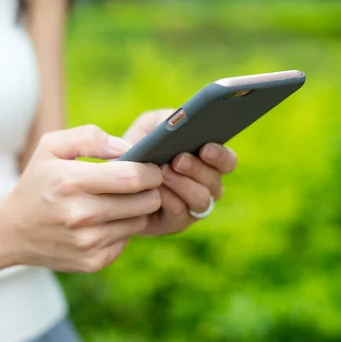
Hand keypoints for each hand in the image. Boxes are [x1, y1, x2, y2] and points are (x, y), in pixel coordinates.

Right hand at [0, 125, 162, 272]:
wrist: (12, 231)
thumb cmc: (38, 181)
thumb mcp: (51, 147)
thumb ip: (90, 137)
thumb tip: (127, 149)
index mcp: (71, 181)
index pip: (132, 177)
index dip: (150, 171)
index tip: (151, 168)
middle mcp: (80, 215)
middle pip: (145, 201)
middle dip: (149, 189)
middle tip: (140, 184)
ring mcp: (87, 242)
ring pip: (139, 221)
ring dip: (136, 209)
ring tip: (118, 201)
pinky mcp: (92, 261)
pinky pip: (126, 240)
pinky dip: (122, 228)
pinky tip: (105, 221)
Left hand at [122, 110, 237, 235]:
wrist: (113, 179)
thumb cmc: (138, 147)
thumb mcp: (149, 127)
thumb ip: (165, 118)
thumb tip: (178, 119)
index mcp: (206, 161)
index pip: (227, 161)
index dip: (220, 156)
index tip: (205, 148)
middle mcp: (206, 185)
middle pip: (215, 181)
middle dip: (197, 169)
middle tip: (178, 160)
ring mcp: (193, 206)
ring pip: (202, 199)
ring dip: (184, 185)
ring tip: (164, 173)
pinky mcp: (175, 222)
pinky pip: (180, 213)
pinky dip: (168, 199)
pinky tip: (155, 189)